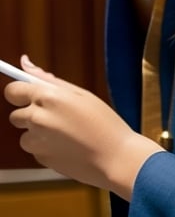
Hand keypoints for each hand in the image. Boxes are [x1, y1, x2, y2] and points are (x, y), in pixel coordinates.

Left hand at [4, 56, 161, 199]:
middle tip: (55, 113)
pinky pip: (35, 147)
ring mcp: (36, 142)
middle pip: (16, 114)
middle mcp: (37, 119)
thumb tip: (25, 63)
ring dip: (37, 131)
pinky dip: (45, 145)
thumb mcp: (80, 94)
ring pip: (25, 133)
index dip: (19, 91)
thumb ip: (49, 80)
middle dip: (30, 112)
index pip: (13, 91)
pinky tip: (67, 144)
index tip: (25, 93)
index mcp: (48, 97)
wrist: (114, 157)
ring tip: (65, 130)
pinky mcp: (40, 159)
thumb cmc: (102, 122)